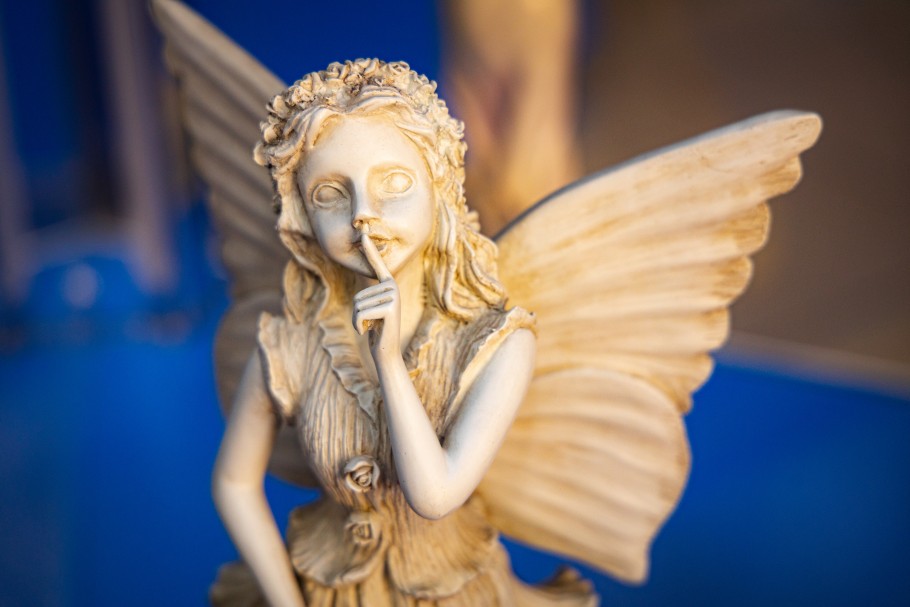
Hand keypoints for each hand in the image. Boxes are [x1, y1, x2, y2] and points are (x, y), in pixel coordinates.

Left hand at [353, 234, 400, 361]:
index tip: (363, 233)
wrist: (387, 352)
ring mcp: (393, 296)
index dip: (369, 250)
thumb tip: (365, 292)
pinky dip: (359, 326)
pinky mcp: (390, 308)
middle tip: (372, 323)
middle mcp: (392, 287)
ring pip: (357, 305)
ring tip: (372, 327)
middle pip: (358, 296)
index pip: (376, 265)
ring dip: (358, 321)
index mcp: (387, 285)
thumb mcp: (370, 310)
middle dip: (358, 314)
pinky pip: (360, 314)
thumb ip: (369, 298)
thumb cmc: (376, 331)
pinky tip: (370, 331)